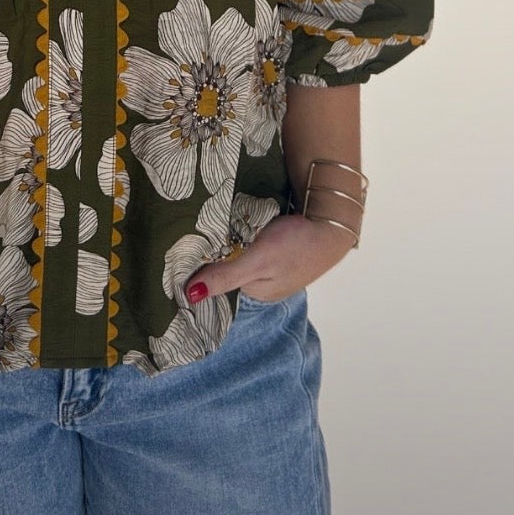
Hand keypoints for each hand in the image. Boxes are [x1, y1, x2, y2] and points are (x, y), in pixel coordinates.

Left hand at [182, 214, 353, 305]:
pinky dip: (241, 230)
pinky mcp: (277, 243)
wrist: (333, 222)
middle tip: (191, 228)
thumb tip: (190, 296)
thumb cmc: (297, 244)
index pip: (218, 280)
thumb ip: (226, 275)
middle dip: (213, 251)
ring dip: (227, 237)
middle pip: (227, 265)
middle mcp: (262, 280)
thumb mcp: (258, 260)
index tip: (180, 250)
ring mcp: (271, 263)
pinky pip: (250, 239)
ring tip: (206, 220)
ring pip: (238, 251)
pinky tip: (233, 217)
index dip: (201, 266)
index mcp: (256, 291)